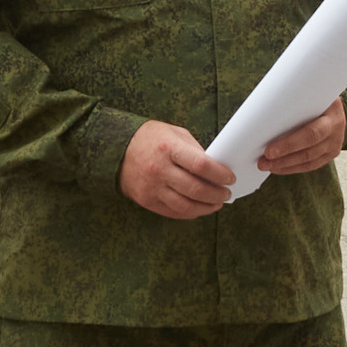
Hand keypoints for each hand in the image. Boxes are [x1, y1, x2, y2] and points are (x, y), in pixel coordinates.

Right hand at [119, 120, 233, 219]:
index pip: (201, 165)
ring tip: (217, 203)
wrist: (116, 150)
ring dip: (207, 207)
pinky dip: (191, 213)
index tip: (230, 178)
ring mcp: (152, 188)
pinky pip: (174, 212)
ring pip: (186, 206)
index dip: (220, 174)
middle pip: (196, 189)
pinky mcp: (147, 201)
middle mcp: (160, 170)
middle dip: (217, 194)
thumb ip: (195, 150)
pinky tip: (200, 208)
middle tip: (226, 193)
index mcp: (168, 148)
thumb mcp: (174, 134)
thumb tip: (216, 168)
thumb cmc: (150, 139)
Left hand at [257, 99, 346, 177]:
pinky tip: (278, 167)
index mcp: (332, 112)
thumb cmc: (314, 94)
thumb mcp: (307, 92)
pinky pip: (310, 165)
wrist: (332, 101)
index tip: (268, 150)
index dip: (289, 144)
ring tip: (266, 165)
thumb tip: (262, 110)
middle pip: (309, 150)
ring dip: (285, 165)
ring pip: (308, 160)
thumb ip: (292, 100)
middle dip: (283, 157)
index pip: (311, 134)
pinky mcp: (330, 153)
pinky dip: (292, 167)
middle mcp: (336, 129)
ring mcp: (335, 144)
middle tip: (263, 161)